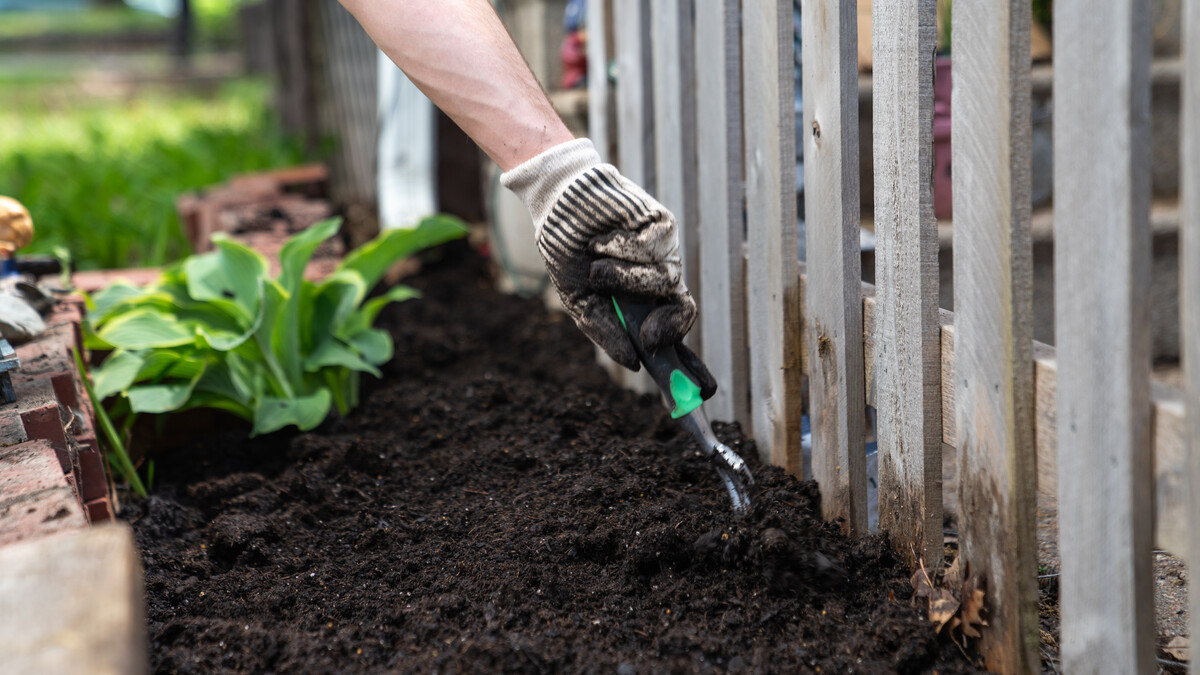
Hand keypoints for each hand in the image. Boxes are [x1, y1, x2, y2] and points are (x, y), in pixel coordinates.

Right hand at [501, 139, 702, 374]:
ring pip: (665, 280)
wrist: (558, 205)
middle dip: (668, 327)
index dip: (689, 361)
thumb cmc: (569, 251)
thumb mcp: (580, 300)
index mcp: (642, 301)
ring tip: (596, 268)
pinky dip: (620, 249)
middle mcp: (658, 279)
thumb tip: (633, 362)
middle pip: (685, 310)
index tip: (693, 385)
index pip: (672, 330)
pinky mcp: (663, 226)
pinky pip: (651, 249)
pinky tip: (602, 241)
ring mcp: (664, 252)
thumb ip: (605, 330)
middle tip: (647, 337)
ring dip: (624, 279)